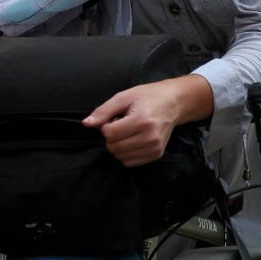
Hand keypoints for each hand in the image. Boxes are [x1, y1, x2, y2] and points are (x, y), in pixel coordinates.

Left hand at [83, 75, 213, 167]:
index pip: (109, 134)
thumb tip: (86, 124)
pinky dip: (126, 153)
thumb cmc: (148, 97)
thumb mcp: (124, 97)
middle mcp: (150, 137)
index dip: (106, 126)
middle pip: (114, 147)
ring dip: (119, 146)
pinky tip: (133, 140)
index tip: (115, 118)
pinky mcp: (156, 155)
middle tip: (122, 125)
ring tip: (129, 132)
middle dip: (112, 137)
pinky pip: (130, 162)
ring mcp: (155, 148)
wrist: (174, 103)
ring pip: (120, 157)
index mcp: (142, 120)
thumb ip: (103, 111)